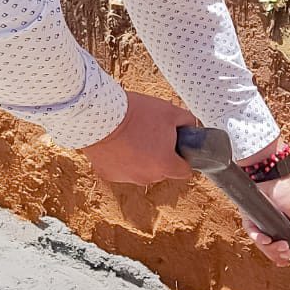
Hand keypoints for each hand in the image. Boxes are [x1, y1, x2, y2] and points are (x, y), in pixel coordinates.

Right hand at [78, 91, 198, 184]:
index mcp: (165, 165)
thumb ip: (188, 122)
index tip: (175, 145)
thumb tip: (191, 128)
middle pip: (161, 170)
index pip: (184, 171)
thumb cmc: (136, 113)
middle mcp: (147, 177)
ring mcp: (126, 178)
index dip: (182, 157)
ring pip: (140, 170)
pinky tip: (116, 142)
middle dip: (160, 155)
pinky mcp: (108, 174)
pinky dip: (120, 158)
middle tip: (150, 134)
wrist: (98, 115)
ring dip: (139, 158)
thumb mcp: (170, 111)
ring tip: (131, 136)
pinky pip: (120, 168)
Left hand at [243, 169, 289, 268]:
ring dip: (271, 249)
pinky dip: (258, 238)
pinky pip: (252, 232)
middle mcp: (273, 226)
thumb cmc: (288, 188)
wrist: (273, 174)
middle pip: (273, 249)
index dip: (285, 256)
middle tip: (286, 251)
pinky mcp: (250, 216)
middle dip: (280, 254)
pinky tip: (265, 239)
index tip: (289, 259)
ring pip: (262, 244)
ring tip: (281, 246)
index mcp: (287, 226)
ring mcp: (261, 222)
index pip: (284, 247)